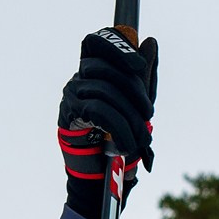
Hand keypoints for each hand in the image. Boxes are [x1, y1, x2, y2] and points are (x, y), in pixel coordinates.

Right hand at [57, 28, 158, 218]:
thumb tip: (150, 41)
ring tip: (142, 138)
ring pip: (105, 90)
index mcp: (96, 69)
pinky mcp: (68, 114)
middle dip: (135, 91)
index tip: (139, 66)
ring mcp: (71, 93)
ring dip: (130, 117)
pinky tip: (127, 144)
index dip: (117, 47)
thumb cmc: (119, 138)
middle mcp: (79, 77)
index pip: (97, 40)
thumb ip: (144, 75)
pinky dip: (119, 128)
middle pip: (107, 67)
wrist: (100, 178)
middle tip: (150, 115)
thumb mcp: (138, 105)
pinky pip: (98, 110)